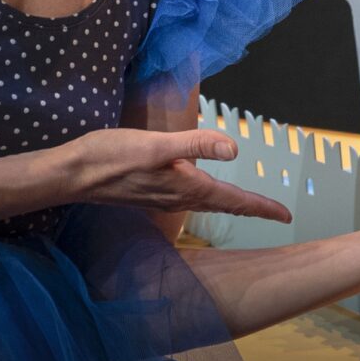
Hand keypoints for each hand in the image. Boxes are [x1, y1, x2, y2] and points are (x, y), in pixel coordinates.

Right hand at [63, 128, 292, 223]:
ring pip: (209, 204)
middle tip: (277, 213)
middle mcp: (179, 198)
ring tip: (250, 204)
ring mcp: (165, 198)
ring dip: (232, 205)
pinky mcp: (151, 193)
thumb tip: (235, 150)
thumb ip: (196, 144)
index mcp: (187, 187)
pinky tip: (205, 193)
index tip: (286, 216)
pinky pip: (191, 200)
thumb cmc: (112, 155)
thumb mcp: (157, 144)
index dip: (262, 207)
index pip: (235, 200)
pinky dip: (209, 198)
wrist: (74, 173)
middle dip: (252, 208)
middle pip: (226, 205)